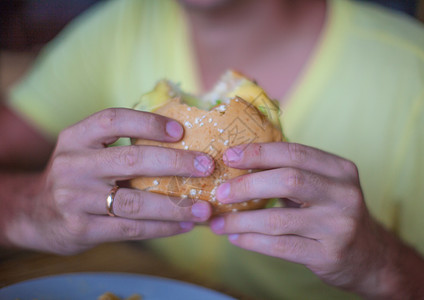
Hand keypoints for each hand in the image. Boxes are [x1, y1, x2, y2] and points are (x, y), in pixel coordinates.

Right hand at [6, 108, 213, 253]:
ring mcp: (75, 199)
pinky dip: (162, 227)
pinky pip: (130, 228)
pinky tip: (184, 225)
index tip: (181, 130)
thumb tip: (183, 141)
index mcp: (76, 137)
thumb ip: (120, 144)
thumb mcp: (86, 150)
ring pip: (135, 201)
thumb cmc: (78, 176)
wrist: (36, 213)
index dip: (149, 123)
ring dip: (175, 205)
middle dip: (176, 163)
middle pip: (132, 160)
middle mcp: (73, 165)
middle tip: (207, 166)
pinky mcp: (82, 229)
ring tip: (203, 207)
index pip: (113, 120)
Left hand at [209, 142, 393, 294]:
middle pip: (288, 180)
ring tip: (218, 222)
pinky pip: (280, 247)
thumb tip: (239, 163)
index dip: (258, 153)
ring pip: (278, 219)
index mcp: (340, 170)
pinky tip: (236, 238)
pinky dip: (252, 241)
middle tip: (221, 192)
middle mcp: (344, 194)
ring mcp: (339, 226)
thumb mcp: (324, 186)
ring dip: (241, 220)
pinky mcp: (329, 255)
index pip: (294, 153)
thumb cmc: (334, 214)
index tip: (229, 156)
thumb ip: (292, 172)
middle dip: (247, 185)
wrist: (371, 257)